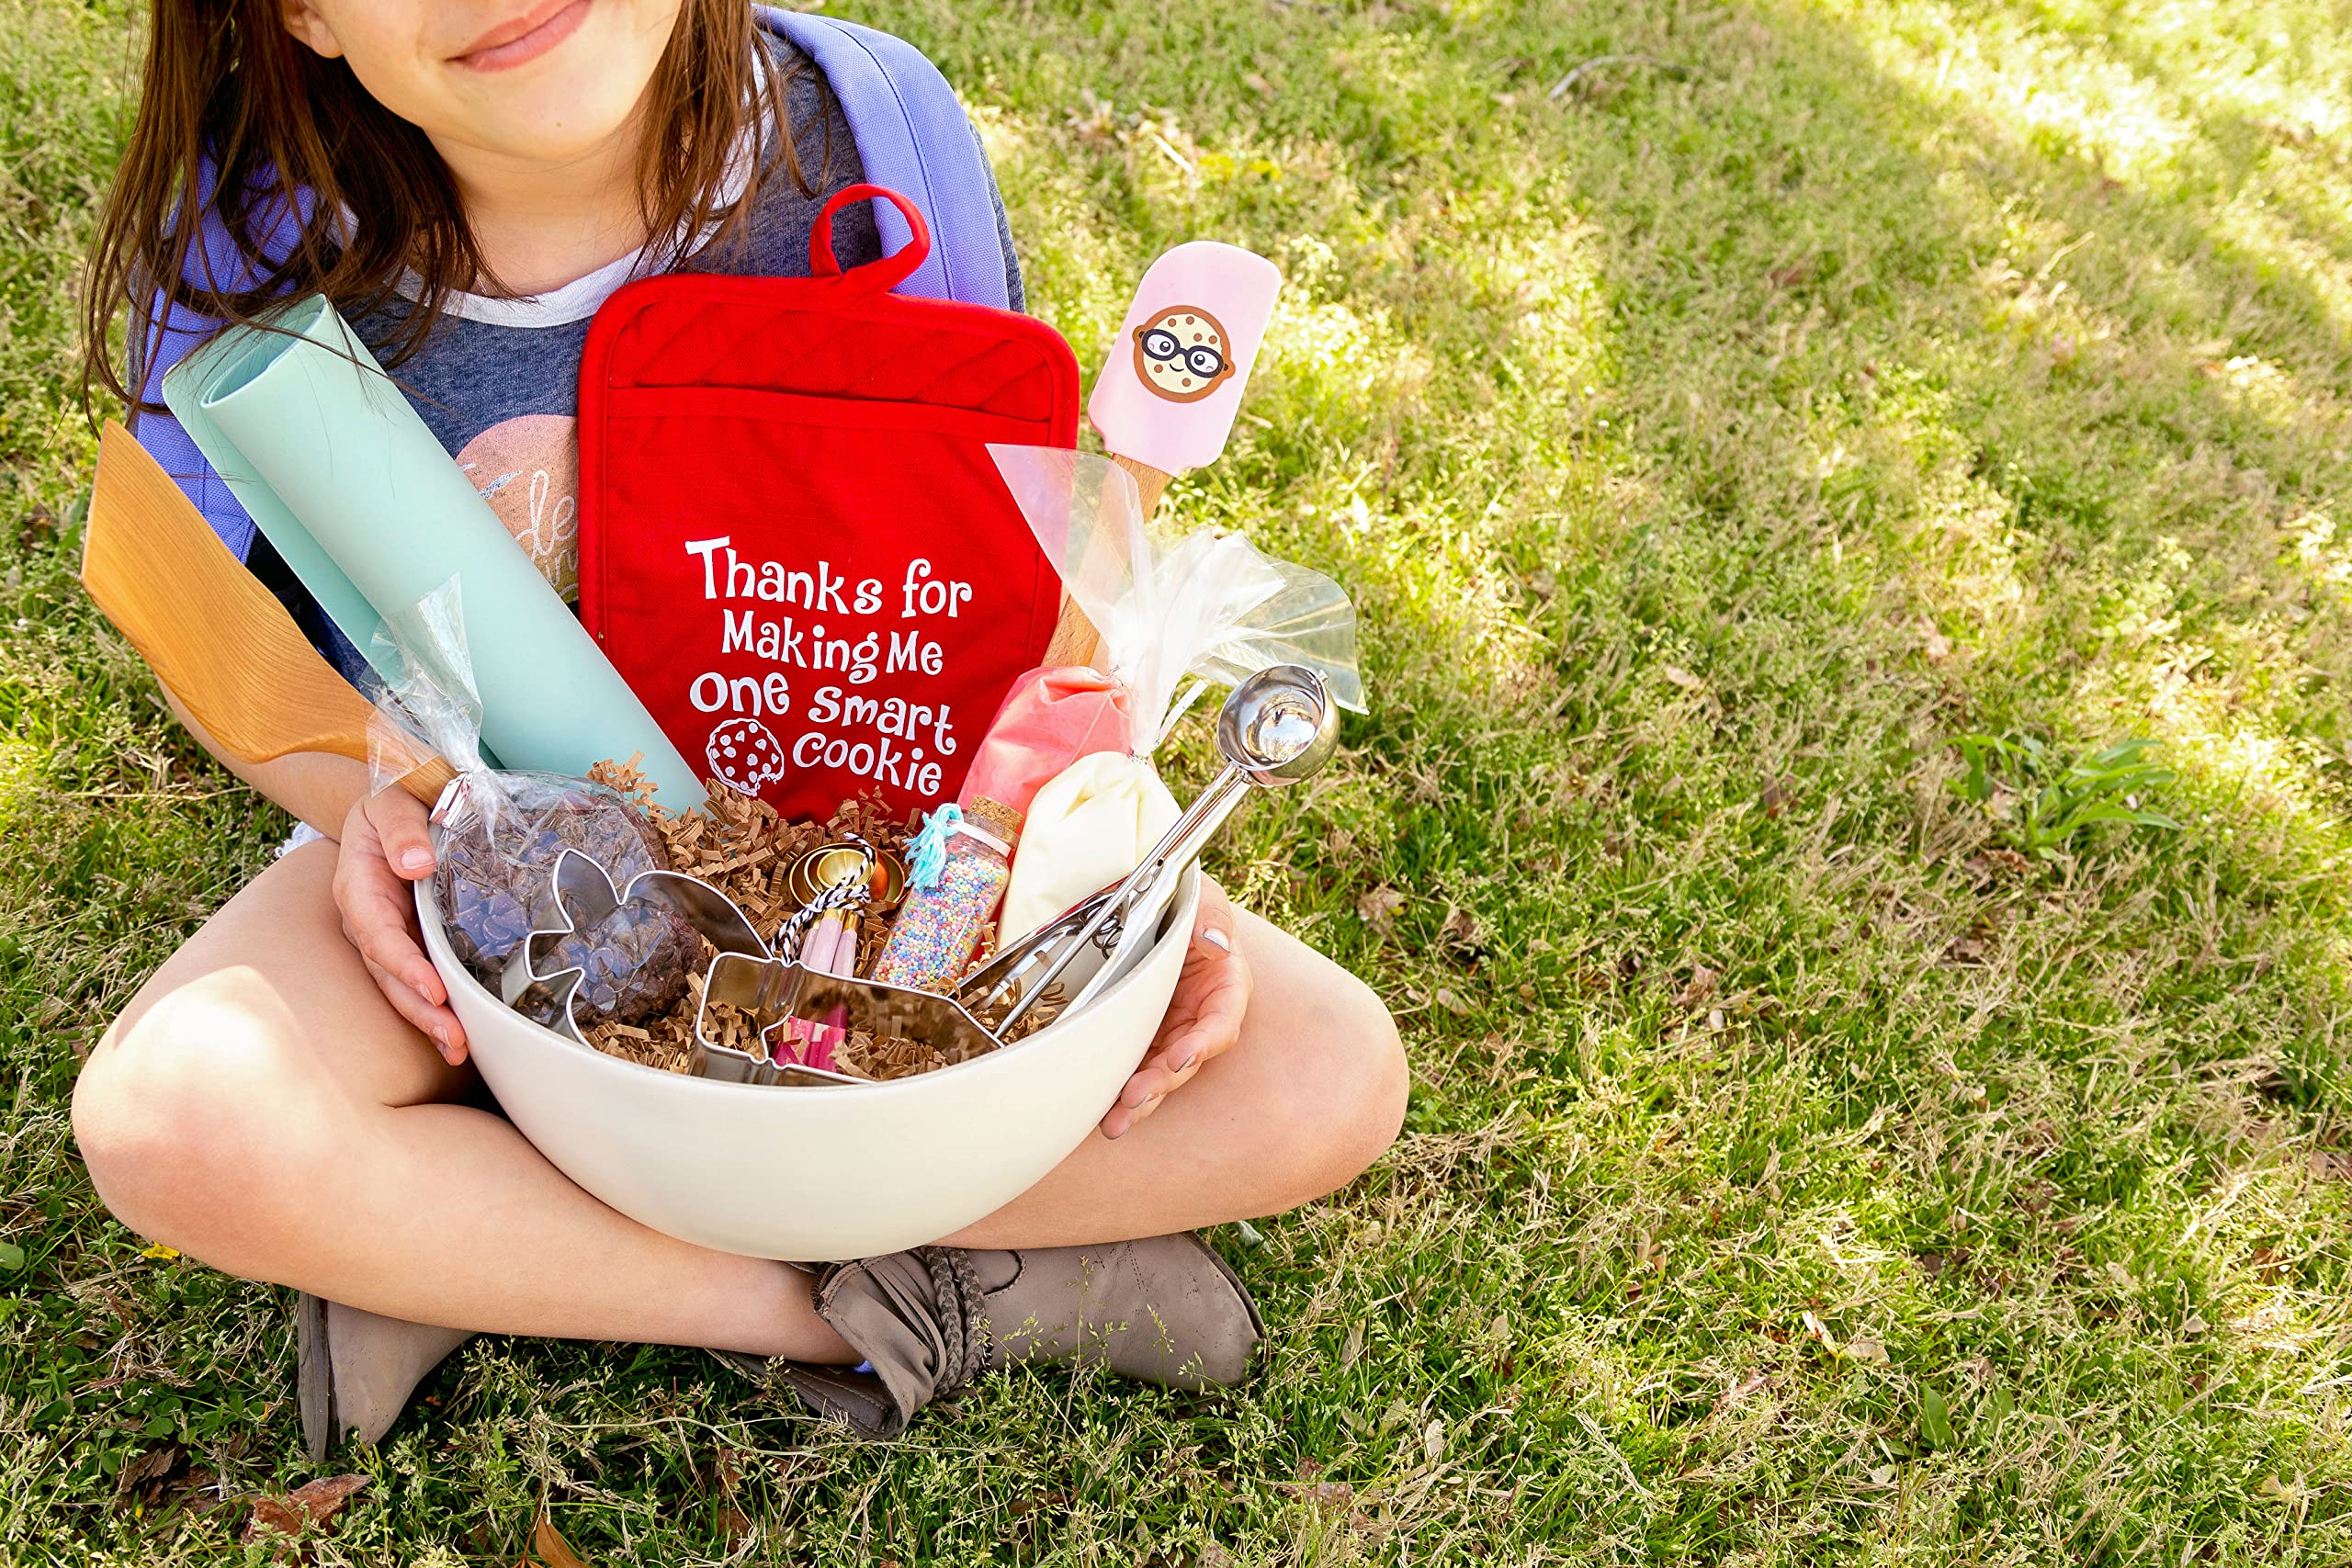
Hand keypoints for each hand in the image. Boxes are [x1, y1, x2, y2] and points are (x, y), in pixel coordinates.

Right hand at [334, 788, 465, 1063]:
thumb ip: (403, 828)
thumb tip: (415, 864)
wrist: (395, 805)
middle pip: (390, 975)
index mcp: (359, 889)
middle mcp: (369, 921)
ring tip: (460, 1048)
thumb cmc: (394, 802)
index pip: (379, 935)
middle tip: (455, 1038)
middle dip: (421, 1009)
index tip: (434, 988)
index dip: (405, 965)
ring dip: (430, 1020)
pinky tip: (461, 1036)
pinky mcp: (411, 942)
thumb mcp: (392, 803)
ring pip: (402, 987)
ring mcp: (389, 936)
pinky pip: (419, 980)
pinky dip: (437, 1009)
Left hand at [1100, 879, 1249, 1138]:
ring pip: (1158, 1072)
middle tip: (1133, 1100)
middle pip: (1186, 1059)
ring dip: (1138, 1099)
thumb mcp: (1198, 893)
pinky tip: (1095, 1106)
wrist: (1136, 897)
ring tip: (1113, 1122)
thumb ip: (1211, 913)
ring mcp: (1167, 1028)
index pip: (1222, 1022)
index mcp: (1222, 984)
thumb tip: (1216, 943)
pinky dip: (1114, 1086)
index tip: (1180, 1057)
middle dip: (1161, 1083)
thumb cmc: (1176, 894)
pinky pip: (1129, 1065)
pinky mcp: (1136, 1035)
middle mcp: (1198, 1014)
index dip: (1203, 1043)